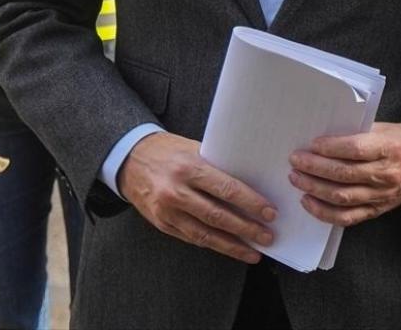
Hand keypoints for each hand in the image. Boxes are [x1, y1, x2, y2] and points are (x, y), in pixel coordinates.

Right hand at [120, 132, 276, 262]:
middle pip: (218, 216)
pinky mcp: (161, 224)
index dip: (251, 203)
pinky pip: (191, 238)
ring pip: (205, 234)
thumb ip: (217, 166)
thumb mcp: (193, 149)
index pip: (226, 189)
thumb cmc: (168, 150)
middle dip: (246, 229)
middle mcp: (176, 192)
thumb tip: (251, 184)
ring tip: (253, 252)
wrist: (130, 158)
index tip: (269, 212)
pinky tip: (228, 247)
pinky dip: (213, 244)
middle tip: (267, 236)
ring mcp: (167, 211)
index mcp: (188, 168)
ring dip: (232, 245)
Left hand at [288, 122, 400, 226]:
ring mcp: (381, 196)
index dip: (331, 148)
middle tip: (295, 161)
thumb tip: (323, 138)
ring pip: (342, 197)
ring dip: (315, 189)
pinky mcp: (377, 210)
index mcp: (390, 148)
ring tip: (297, 179)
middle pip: (344, 174)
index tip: (312, 144)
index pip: (355, 149)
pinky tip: (309, 202)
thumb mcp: (385, 128)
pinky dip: (325, 212)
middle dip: (315, 168)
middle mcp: (386, 174)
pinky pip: (347, 218)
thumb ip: (358, 133)